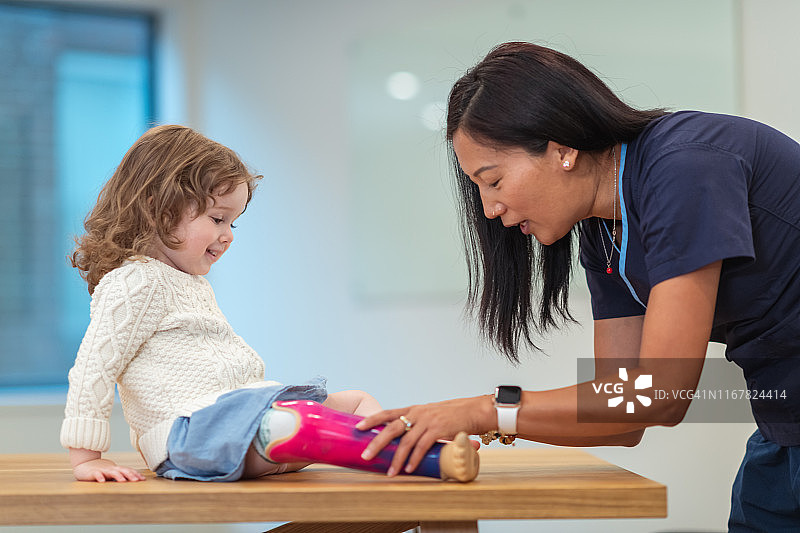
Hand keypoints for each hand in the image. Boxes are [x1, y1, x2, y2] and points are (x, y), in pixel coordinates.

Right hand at [72, 458, 145, 482]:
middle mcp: (111, 469)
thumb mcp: (112, 472)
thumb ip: (121, 476)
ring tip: (123, 481)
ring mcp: (103, 470)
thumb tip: (134, 480)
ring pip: (111, 472)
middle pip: (123, 471)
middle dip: (130, 475)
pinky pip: (97, 474)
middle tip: (137, 480)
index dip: (136, 474)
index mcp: (117, 469)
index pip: (128, 471)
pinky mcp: (93, 472)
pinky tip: (102, 481)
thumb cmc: (101, 470)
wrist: (84, 465)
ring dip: (118, 476)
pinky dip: (99, 477)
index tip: (143, 479)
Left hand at [355, 396, 491, 475]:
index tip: (358, 426)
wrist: (473, 411)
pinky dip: (414, 459)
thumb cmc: (452, 416)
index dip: (372, 419)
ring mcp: (427, 421)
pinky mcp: (438, 430)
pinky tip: (409, 469)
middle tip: (365, 455)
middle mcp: (417, 413)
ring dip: (397, 459)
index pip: (387, 413)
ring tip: (390, 472)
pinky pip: (422, 447)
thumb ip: (417, 425)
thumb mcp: (430, 416)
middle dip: (377, 442)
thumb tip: (404, 441)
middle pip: (391, 428)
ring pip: (406, 442)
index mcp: (413, 410)